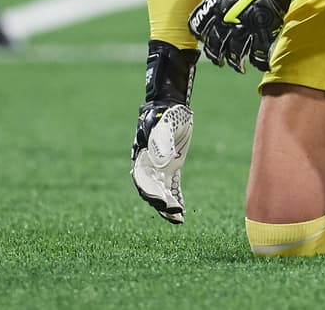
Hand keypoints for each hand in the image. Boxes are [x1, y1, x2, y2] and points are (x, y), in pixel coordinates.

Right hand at [131, 40, 198, 223]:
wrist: (169, 106)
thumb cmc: (165, 114)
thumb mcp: (164, 125)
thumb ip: (162, 141)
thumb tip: (163, 160)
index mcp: (142, 157)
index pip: (143, 180)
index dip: (151, 193)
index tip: (163, 202)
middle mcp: (148, 165)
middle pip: (150, 190)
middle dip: (160, 204)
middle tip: (175, 213)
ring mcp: (158, 167)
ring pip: (160, 192)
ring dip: (167, 206)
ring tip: (179, 219)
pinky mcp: (170, 168)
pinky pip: (170, 187)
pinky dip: (175, 199)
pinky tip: (182, 212)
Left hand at [187, 0, 292, 72]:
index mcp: (213, 7)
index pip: (197, 27)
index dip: (199, 34)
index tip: (202, 37)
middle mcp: (225, 21)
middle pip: (215, 45)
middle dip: (215, 55)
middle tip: (217, 60)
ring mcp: (245, 28)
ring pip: (236, 54)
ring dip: (235, 62)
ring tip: (237, 66)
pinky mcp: (264, 31)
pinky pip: (260, 52)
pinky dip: (259, 61)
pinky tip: (258, 64)